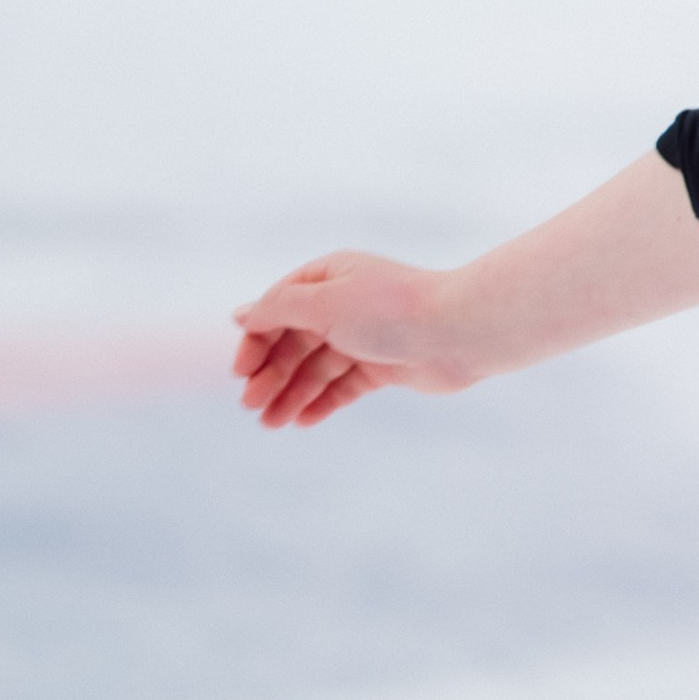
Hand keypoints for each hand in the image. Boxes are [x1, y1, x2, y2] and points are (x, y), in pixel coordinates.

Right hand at [231, 251, 475, 428]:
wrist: (457, 332)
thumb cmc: (390, 310)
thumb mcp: (324, 303)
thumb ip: (279, 309)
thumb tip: (240, 314)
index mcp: (331, 276)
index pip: (278, 307)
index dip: (255, 339)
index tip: (241, 372)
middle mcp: (346, 303)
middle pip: (295, 341)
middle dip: (271, 373)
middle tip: (251, 405)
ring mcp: (366, 335)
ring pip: (317, 367)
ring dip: (291, 394)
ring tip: (271, 423)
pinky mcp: (384, 365)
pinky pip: (344, 386)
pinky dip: (322, 402)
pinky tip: (302, 422)